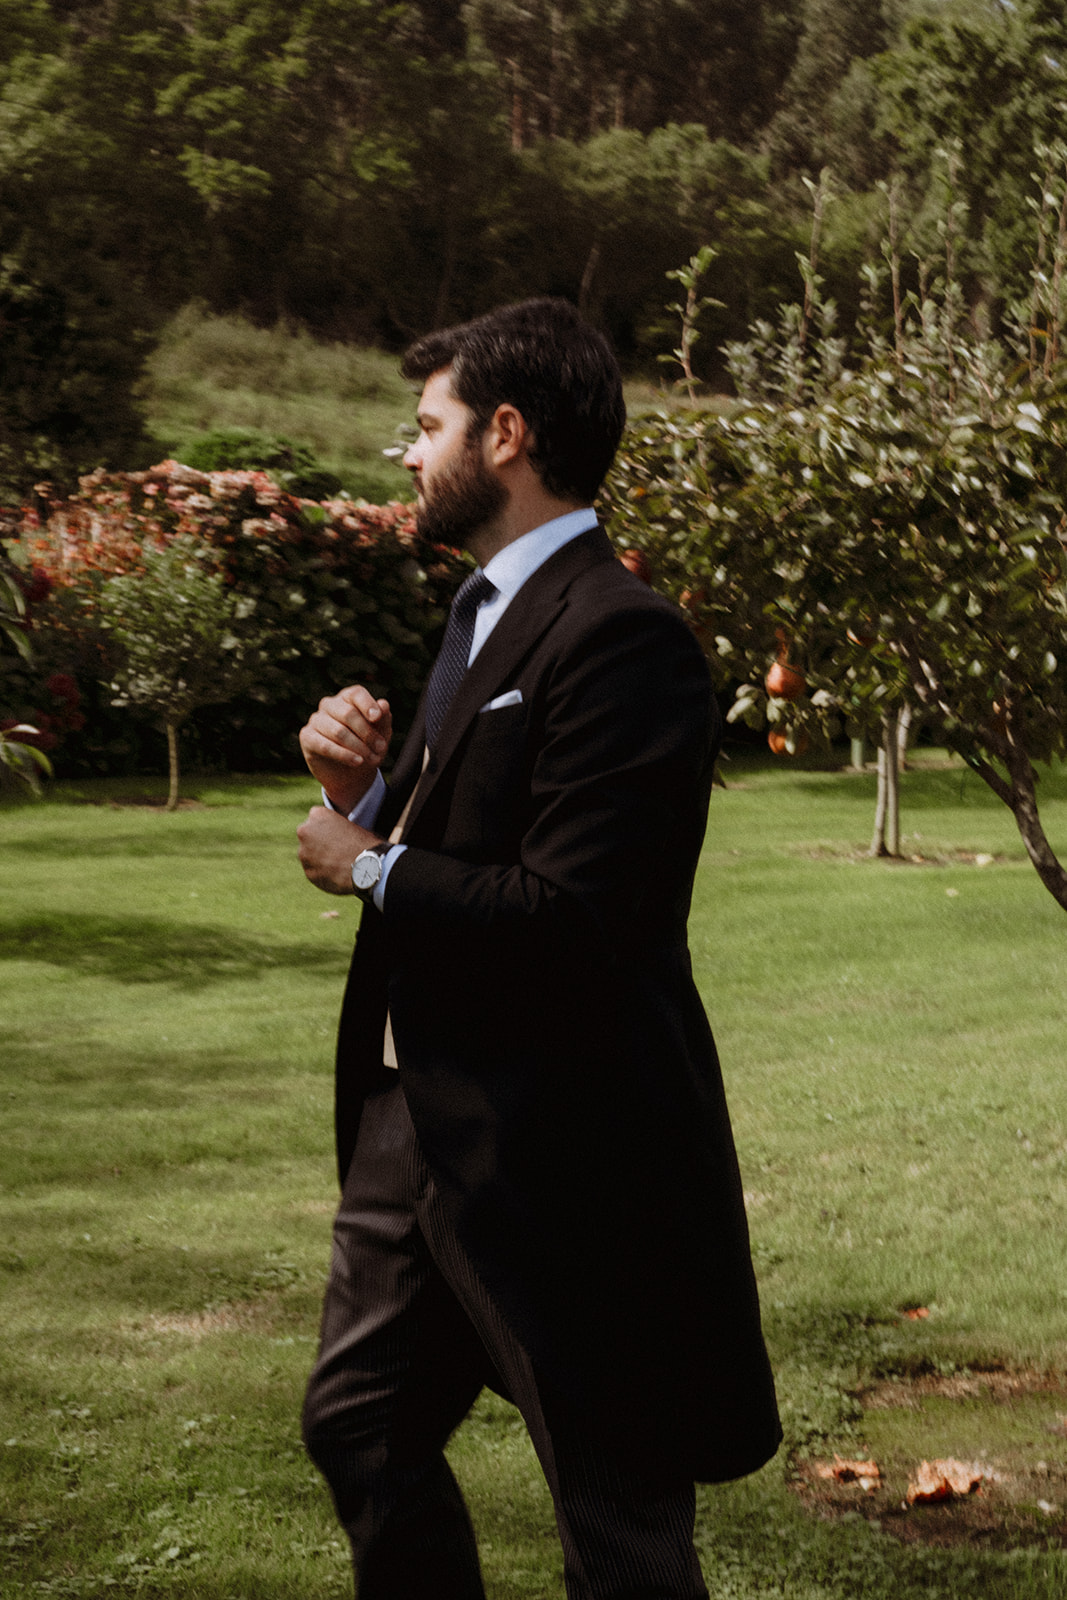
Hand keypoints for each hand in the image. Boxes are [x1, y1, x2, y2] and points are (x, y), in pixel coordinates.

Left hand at [297, 807, 381, 894]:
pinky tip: (336, 873)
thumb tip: (332, 833)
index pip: (315, 817)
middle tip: (334, 848)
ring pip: (308, 855)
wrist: (367, 867)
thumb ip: (335, 827)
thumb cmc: (364, 843)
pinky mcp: (308, 872)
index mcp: (317, 815)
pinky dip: (321, 872)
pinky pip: (313, 871)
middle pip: (307, 835)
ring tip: (337, 862)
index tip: (333, 833)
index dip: (326, 827)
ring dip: (317, 857)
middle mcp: (305, 831)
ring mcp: (304, 853)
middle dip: (316, 841)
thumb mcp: (350, 824)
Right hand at [299, 686, 391, 814]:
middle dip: (367, 733)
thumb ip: (383, 719)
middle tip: (381, 748)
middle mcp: (329, 705)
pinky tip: (357, 761)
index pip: (356, 693)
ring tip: (372, 759)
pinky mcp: (307, 736)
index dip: (367, 704)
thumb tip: (384, 704)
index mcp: (348, 698)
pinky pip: (325, 745)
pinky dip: (343, 755)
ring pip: (338, 732)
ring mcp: (316, 719)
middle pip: (348, 713)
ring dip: (358, 747)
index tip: (377, 718)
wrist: (351, 773)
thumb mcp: (381, 734)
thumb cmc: (367, 746)